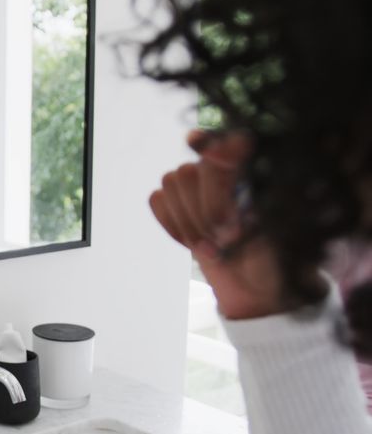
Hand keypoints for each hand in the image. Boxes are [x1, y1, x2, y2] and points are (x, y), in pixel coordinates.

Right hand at [149, 130, 297, 318]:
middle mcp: (223, 171)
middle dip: (204, 209)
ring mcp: (197, 187)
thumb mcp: (274, 227)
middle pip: (192, 167)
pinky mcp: (175, 205)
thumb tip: (234, 149)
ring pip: (172, 181)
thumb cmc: (276, 260)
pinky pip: (157, 199)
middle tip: (225, 237)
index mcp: (253, 171)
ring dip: (189, 221)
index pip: (226, 143)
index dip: (209, 144)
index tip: (199, 149)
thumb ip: (251, 191)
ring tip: (210, 245)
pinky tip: (191, 241)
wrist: (257, 289)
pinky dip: (171, 224)